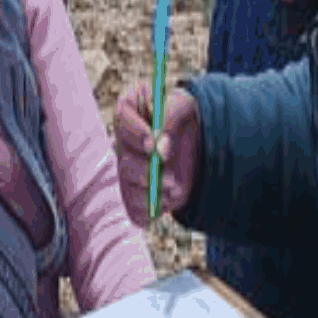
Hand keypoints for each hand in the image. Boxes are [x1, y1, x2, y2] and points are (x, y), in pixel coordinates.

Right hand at [109, 81, 200, 226]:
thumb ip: (171, 119)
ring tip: (177, 188)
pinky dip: (153, 209)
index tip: (153, 145)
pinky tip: (169, 200)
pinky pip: (135, 210)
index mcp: (129, 112)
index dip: (135, 134)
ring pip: (129, 187)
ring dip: (153, 192)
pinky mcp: (134, 196)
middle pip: (124, 160)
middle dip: (148, 171)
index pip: (122, 120)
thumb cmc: (184, 119)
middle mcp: (122, 144)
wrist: (195, 146)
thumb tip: (160, 147)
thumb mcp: (184, 107)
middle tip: (172, 178)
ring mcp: (126, 171)